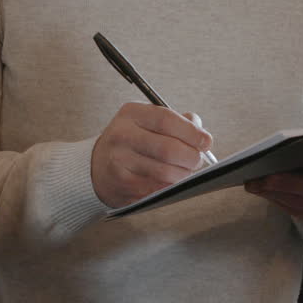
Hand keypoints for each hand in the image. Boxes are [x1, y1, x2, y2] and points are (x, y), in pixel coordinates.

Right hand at [91, 104, 212, 207]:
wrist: (96, 166)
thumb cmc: (131, 142)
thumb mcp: (147, 122)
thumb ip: (176, 122)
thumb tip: (201, 133)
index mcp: (131, 114)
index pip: (166, 119)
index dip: (191, 132)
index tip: (206, 141)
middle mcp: (122, 135)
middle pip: (168, 149)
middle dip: (191, 157)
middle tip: (197, 160)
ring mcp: (120, 161)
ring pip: (165, 173)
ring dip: (183, 175)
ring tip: (185, 172)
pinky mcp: (122, 184)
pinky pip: (157, 188)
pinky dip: (171, 187)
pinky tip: (172, 182)